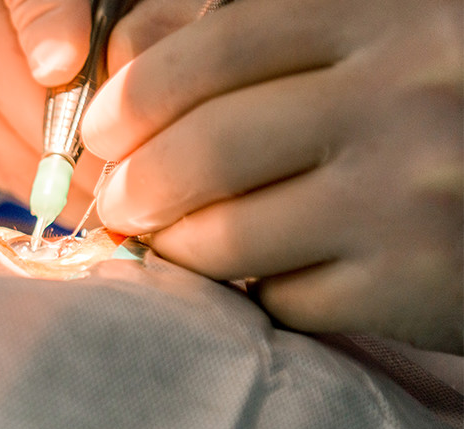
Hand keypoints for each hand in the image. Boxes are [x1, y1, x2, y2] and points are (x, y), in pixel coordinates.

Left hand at [81, 0, 462, 352]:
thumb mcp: (376, 42)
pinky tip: (260, 274)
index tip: (102, 129)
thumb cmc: (441, 107)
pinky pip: (284, 297)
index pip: (221, 45)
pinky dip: (251, 291)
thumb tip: (131, 73)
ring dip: (177, 247)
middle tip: (116, 202)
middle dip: (134, 184)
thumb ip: (267, 45)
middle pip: (209, 145)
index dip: (137, 92)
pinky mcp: (416, 283)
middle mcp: (404, 96)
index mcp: (386, 15)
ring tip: (168, 243)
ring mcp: (410, 195)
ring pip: (230, 234)